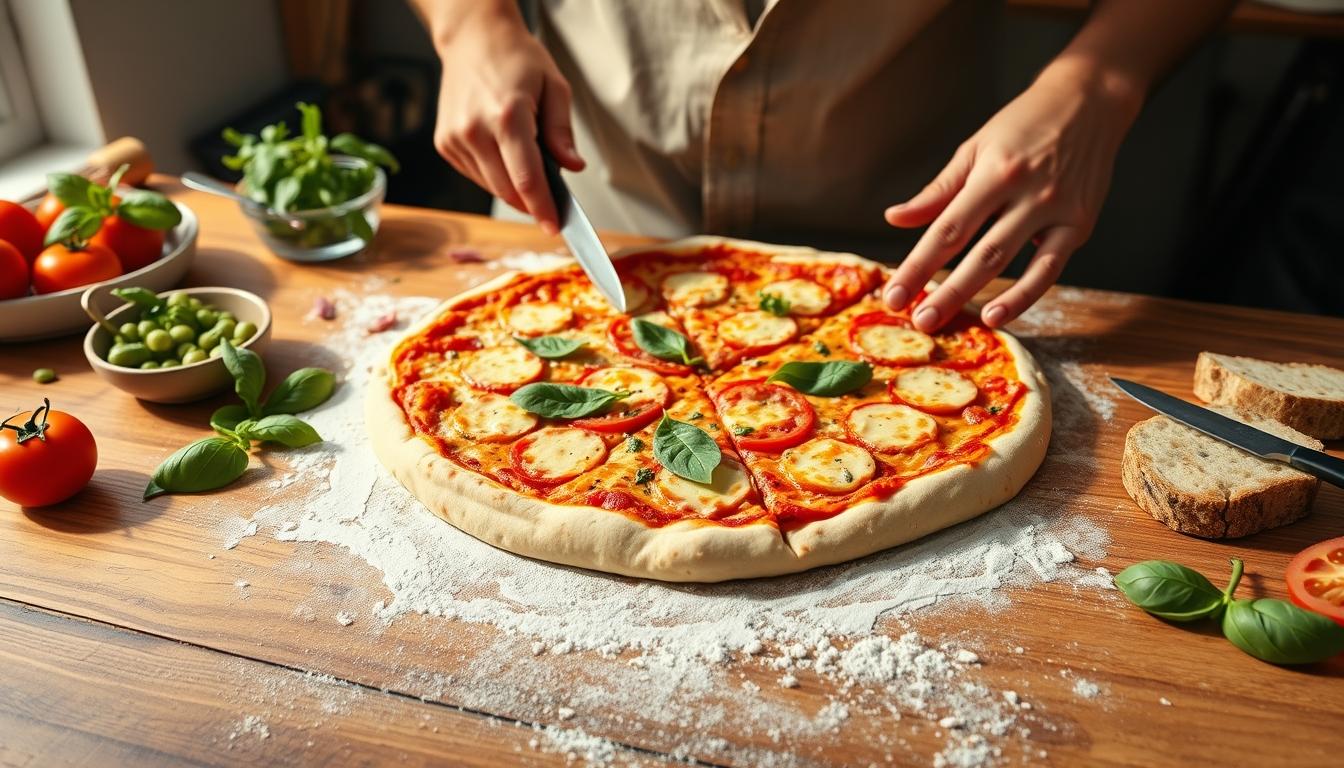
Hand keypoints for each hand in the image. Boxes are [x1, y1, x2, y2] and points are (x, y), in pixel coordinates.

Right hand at [430, 4, 583, 233]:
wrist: (473, 40)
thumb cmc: (517, 59)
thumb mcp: (555, 87)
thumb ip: (562, 132)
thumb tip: (572, 167)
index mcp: (507, 115)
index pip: (527, 178)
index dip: (543, 208)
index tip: (556, 227)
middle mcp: (475, 130)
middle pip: (508, 190)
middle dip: (533, 202)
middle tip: (553, 201)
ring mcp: (455, 139)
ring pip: (493, 187)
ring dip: (515, 189)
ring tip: (527, 162)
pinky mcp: (445, 144)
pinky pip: (477, 176)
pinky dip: (497, 176)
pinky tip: (504, 154)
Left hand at [881, 61, 1141, 330]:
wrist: (1089, 101)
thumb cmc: (1024, 125)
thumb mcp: (975, 148)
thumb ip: (938, 190)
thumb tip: (894, 219)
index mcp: (993, 172)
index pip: (946, 229)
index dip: (918, 265)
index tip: (895, 294)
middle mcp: (1025, 193)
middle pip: (976, 252)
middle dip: (943, 291)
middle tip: (916, 321)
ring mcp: (1055, 210)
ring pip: (1009, 262)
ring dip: (974, 296)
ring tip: (945, 321)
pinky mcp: (1079, 224)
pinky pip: (1049, 269)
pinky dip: (1024, 295)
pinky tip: (997, 315)